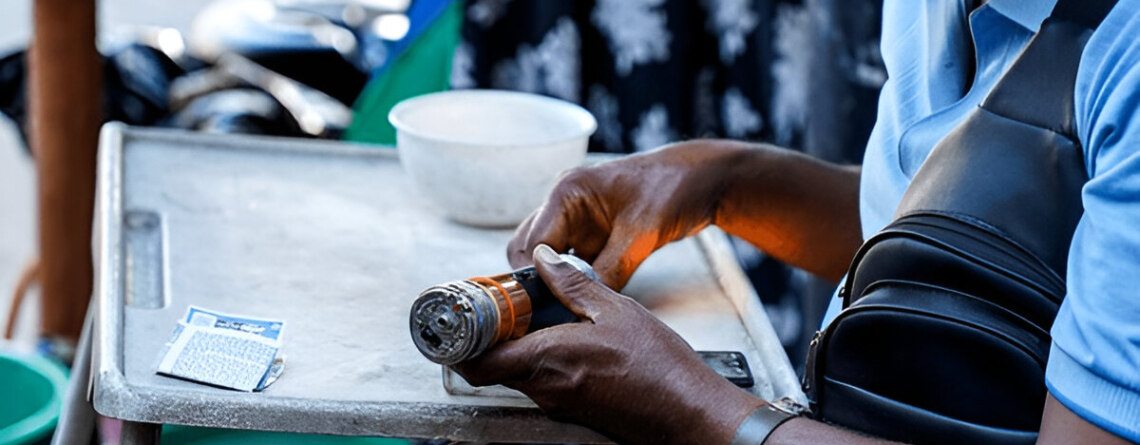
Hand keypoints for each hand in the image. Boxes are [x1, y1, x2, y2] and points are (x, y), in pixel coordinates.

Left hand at [456, 245, 762, 444]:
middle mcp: (546, 388)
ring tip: (536, 318)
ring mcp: (558, 403)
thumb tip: (544, 260)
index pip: (478, 363)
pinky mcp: (574, 409)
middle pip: (493, 368)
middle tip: (499, 310)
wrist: (688, 411)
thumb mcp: (615, 310)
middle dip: (489, 340)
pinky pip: (542, 383)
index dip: (460, 344)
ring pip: (517, 375)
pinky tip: (566, 339)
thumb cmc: (660, 367)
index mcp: (548, 360)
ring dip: (517, 348)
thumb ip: (572, 284)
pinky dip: (541, 360)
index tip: (461, 320)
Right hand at [508, 141, 737, 288]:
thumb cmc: (673, 188)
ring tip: (568, 310)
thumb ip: (610, 270)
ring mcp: (577, 220)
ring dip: (554, 283)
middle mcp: (564, 205)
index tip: (544, 308)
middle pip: (527, 251)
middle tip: (553, 311)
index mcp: (567, 192)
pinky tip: (586, 299)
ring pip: (546, 259)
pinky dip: (573, 282)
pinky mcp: (592, 235)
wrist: (702, 180)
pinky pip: (570, 264)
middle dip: (537, 282)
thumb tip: (583, 305)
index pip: (530, 244)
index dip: (533, 278)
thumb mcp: (642, 234)